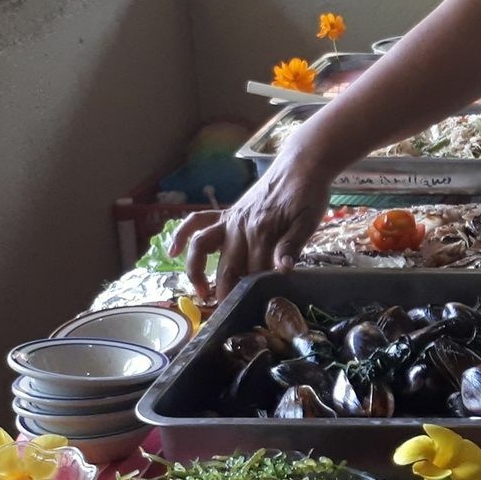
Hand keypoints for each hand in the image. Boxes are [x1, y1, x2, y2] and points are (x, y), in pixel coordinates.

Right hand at [171, 155, 329, 300]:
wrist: (302, 165)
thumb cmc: (308, 194)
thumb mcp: (308, 221)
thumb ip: (292, 246)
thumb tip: (282, 270)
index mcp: (261, 232)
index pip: (254, 272)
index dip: (253, 293)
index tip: (253, 312)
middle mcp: (239, 227)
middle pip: (228, 266)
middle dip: (226, 292)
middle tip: (229, 315)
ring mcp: (229, 220)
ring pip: (202, 247)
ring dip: (197, 271)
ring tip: (202, 292)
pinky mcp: (227, 213)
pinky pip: (197, 222)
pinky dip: (180, 234)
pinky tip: (172, 250)